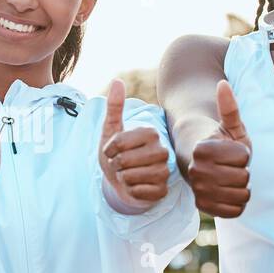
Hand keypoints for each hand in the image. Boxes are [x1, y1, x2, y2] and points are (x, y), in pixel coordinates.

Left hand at [99, 78, 169, 213]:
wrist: (121, 181)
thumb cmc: (116, 154)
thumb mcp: (111, 129)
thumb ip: (114, 106)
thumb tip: (117, 80)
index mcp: (150, 133)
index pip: (120, 142)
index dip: (109, 149)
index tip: (111, 151)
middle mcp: (162, 150)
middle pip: (125, 160)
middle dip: (115, 165)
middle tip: (120, 164)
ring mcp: (164, 171)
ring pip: (132, 176)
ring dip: (122, 178)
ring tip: (127, 174)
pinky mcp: (163, 190)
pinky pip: (139, 192)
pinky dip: (131, 191)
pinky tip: (134, 186)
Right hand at [188, 79, 251, 217]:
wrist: (197, 161)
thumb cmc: (219, 140)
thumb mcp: (229, 125)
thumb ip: (229, 107)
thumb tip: (223, 83)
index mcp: (203, 149)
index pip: (243, 158)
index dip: (243, 153)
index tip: (231, 150)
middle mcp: (196, 171)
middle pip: (243, 179)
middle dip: (243, 171)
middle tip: (231, 166)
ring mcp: (198, 191)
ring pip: (241, 196)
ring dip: (241, 187)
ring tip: (229, 177)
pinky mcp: (203, 207)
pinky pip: (236, 210)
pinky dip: (236, 202)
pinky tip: (227, 190)